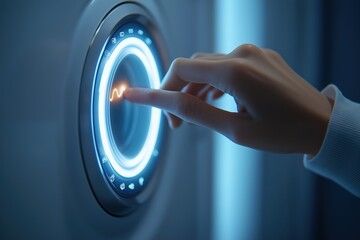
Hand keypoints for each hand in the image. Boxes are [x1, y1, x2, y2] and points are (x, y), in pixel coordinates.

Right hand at [124, 44, 332, 154]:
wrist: (322, 125)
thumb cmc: (283, 132)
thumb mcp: (235, 129)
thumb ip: (195, 112)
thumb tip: (163, 103)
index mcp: (235, 72)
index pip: (181, 69)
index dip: (160, 87)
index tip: (141, 99)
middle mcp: (243, 54)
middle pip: (193, 66)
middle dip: (178, 92)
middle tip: (177, 122)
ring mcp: (253, 53)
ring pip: (209, 65)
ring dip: (196, 88)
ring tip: (195, 115)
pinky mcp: (260, 57)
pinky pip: (227, 64)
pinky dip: (213, 82)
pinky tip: (214, 100)